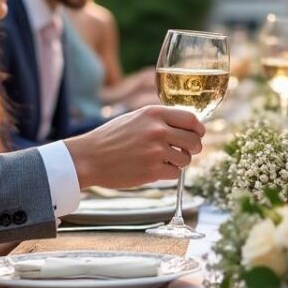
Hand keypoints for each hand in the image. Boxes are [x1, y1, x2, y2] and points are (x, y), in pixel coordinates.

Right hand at [64, 105, 203, 187]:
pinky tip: (154, 169)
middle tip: (186, 152)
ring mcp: (156, 151)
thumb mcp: (136, 118)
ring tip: (162, 160)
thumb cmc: (111, 138)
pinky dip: (168, 174)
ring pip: (186, 159)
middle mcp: (157, 130)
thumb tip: (186, 126)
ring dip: (179, 162)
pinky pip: (175, 173)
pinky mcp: (152, 170)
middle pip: (194, 140)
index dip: (198, 129)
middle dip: (194, 148)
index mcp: (154, 113)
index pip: (191, 119)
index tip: (198, 134)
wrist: (89, 158)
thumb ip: (159, 120)